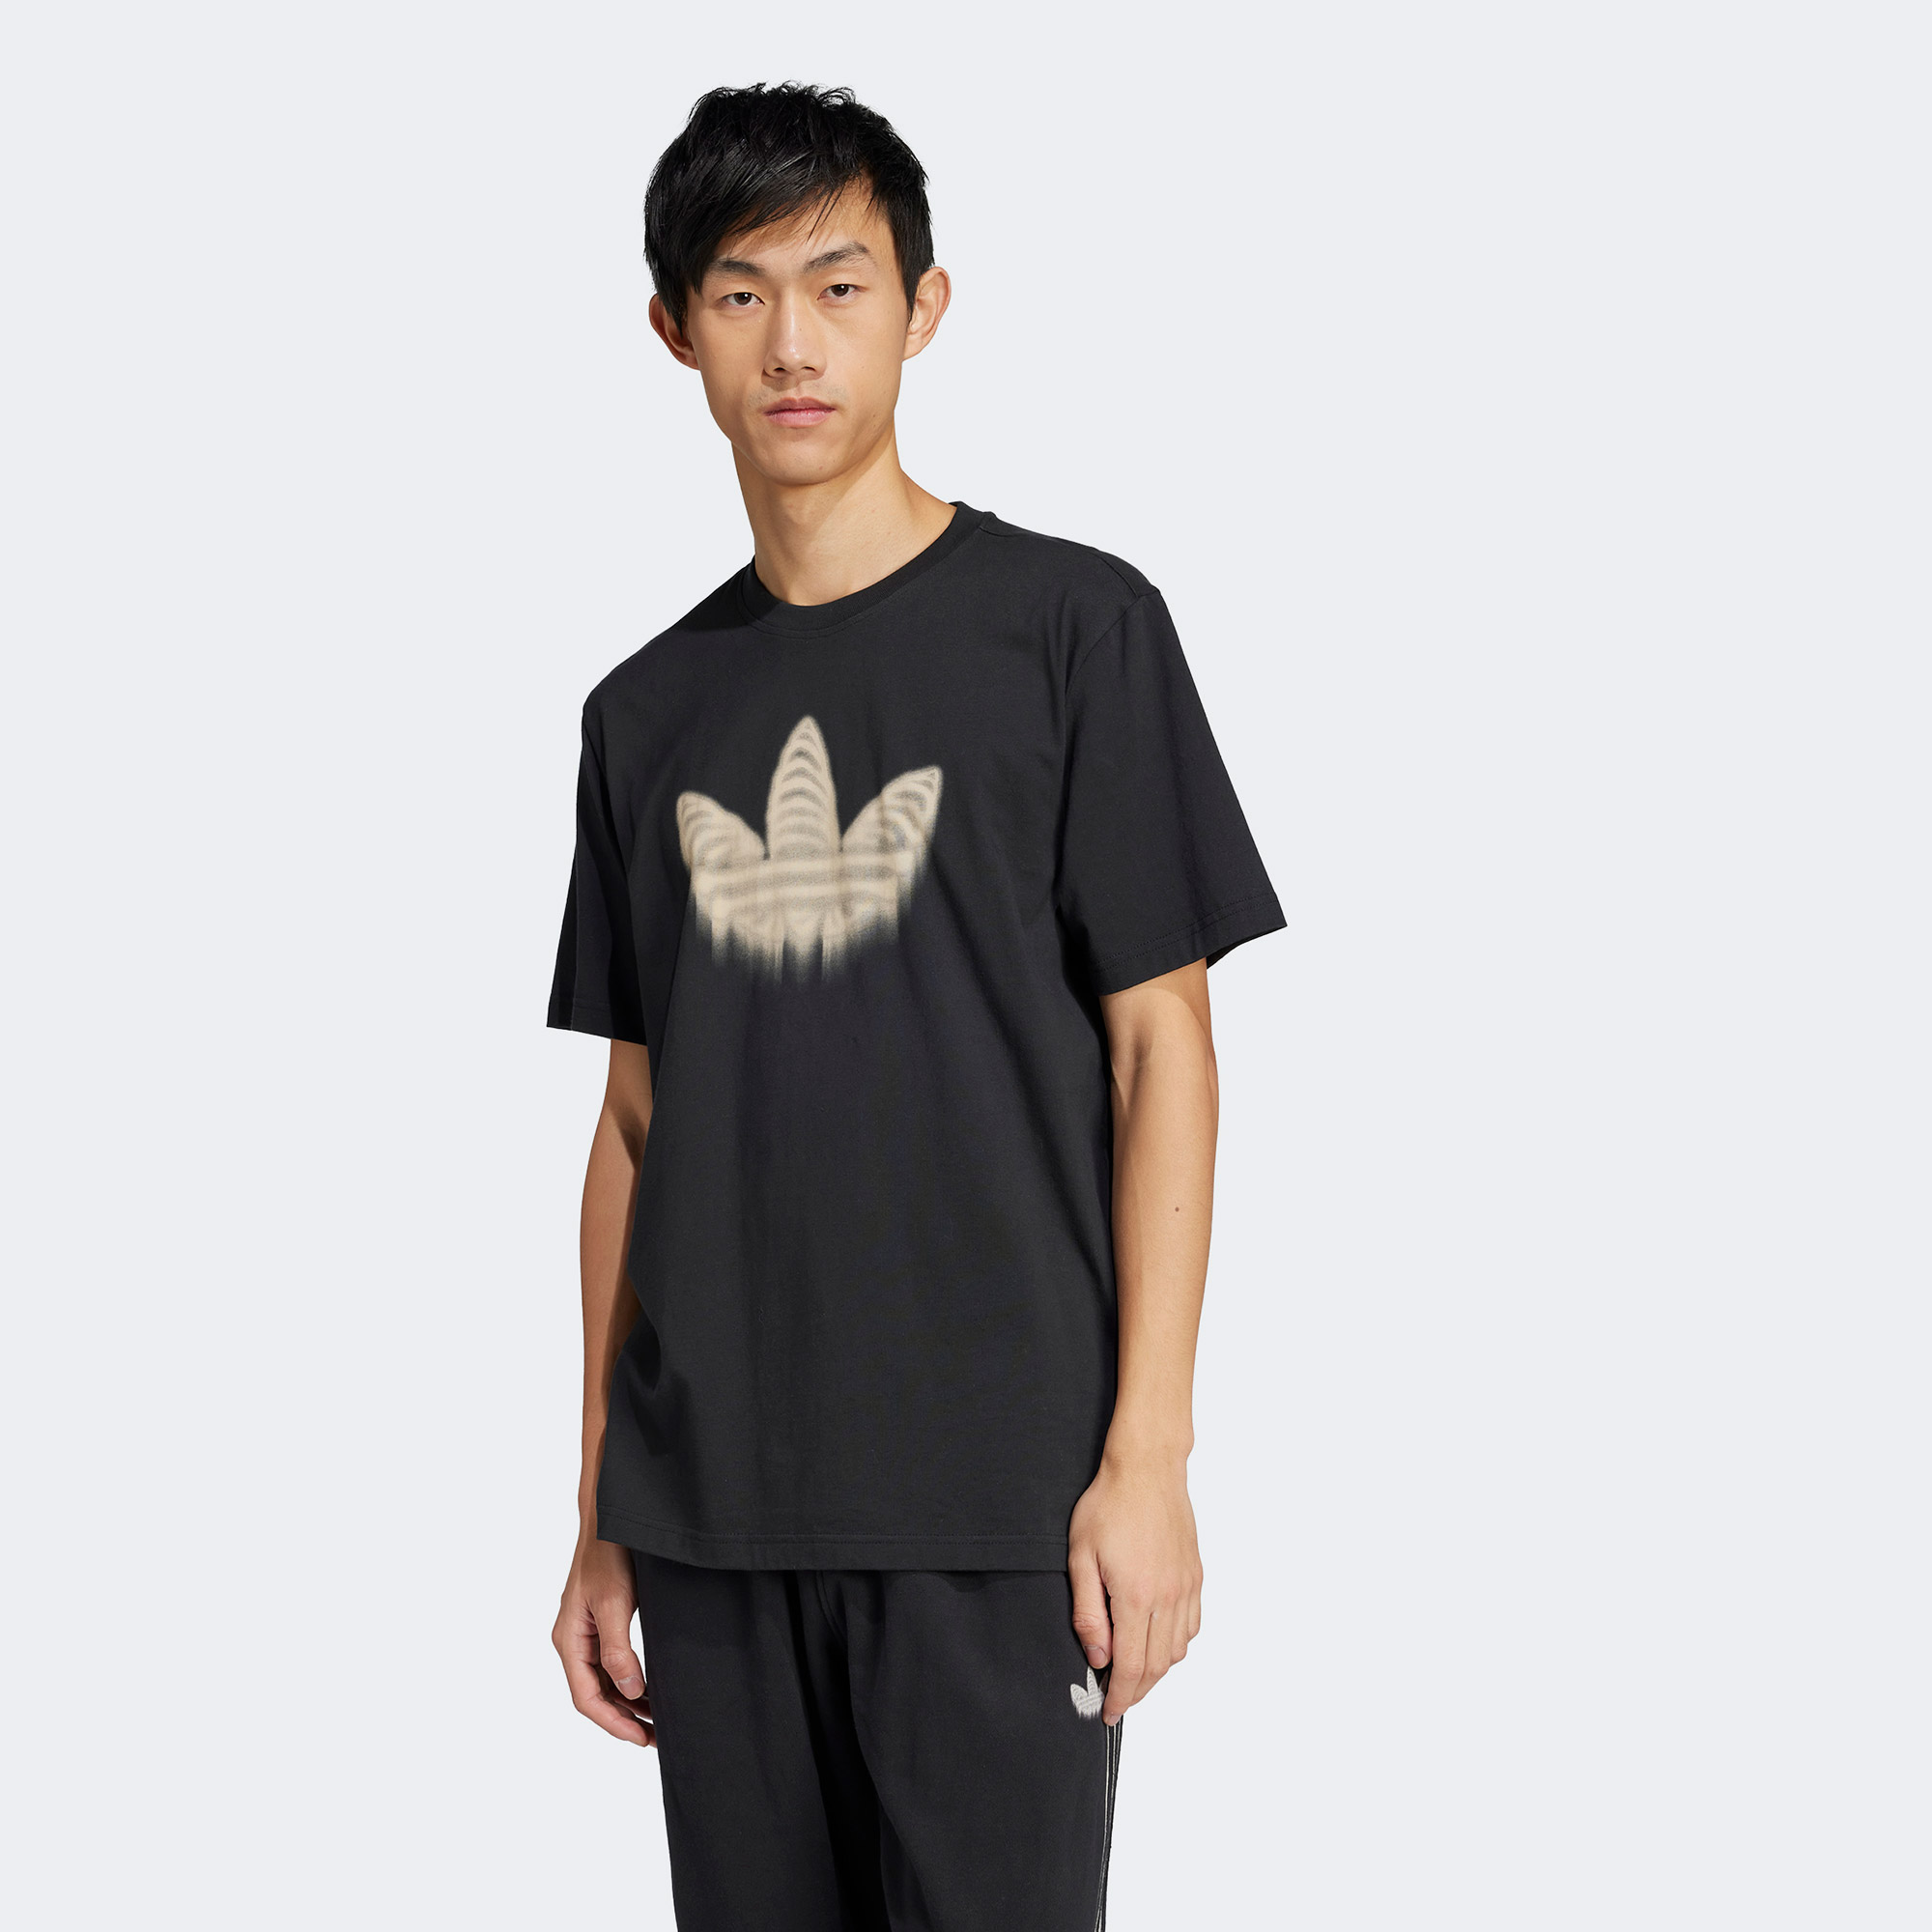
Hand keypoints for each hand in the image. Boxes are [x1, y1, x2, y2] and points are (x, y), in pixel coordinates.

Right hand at [553, 1535, 653, 1745]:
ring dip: (628, 1703)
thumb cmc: (609, 1555)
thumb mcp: (614, 1603)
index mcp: (569, 1639)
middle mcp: (573, 1640)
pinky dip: (630, 1681)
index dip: (613, 1722)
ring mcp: (586, 1632)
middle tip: (657, 1738)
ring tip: (659, 1721)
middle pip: (595, 1694)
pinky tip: (651, 1690)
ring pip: (604, 1681)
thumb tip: (629, 1691)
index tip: (641, 1739)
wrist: (611, 1518)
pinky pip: (612, 1663)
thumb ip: (618, 1650)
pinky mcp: (601, 1622)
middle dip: (624, 1719)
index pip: (586, 1697)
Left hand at [1067, 1445, 1203, 1725]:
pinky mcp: (1195, 1576)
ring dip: (1156, 1670)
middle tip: (1118, 1701)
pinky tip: (1157, 1642)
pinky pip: (1191, 1626)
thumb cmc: (1108, 1506)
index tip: (1109, 1712)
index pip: (1131, 1667)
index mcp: (1136, 1597)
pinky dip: (1175, 1645)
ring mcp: (1186, 1588)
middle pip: (1156, 1666)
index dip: (1120, 1697)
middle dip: (1136, 1691)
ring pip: (1177, 1651)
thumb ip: (1087, 1613)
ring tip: (1133, 1673)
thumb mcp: (1081, 1557)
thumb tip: (1097, 1656)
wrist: (1146, 1470)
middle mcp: (1167, 1598)